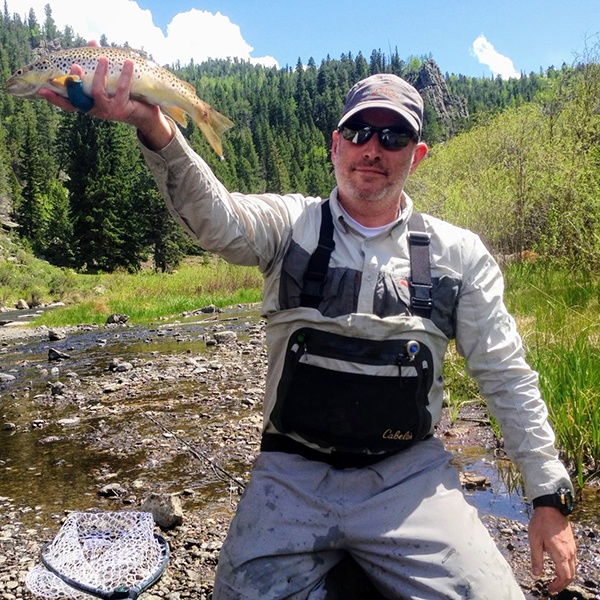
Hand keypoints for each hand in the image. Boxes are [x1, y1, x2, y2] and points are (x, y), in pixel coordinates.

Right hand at [38, 42, 173, 150]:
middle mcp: (95, 109)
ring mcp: (108, 110)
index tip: (42, 91)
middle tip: (74, 66)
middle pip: (79, 98)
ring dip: (100, 74)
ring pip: (98, 92)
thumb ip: (98, 63)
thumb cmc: (124, 95)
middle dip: (74, 82)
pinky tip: (128, 64)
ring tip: (103, 59)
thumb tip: (92, 42)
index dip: (55, 99)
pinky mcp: (122, 109)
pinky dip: (125, 76)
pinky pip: (122, 91)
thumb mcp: (109, 80)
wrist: (145, 114)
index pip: (68, 103)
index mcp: (88, 103)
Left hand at [529, 507, 576, 594]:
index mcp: (561, 554)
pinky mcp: (572, 543)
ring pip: (573, 568)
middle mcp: (570, 553)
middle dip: (562, 584)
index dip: (558, 586)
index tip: (550, 589)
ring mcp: (572, 548)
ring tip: (555, 578)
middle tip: (552, 586)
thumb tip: (535, 574)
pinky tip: (559, 565)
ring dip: (566, 576)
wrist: (551, 508)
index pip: (564, 577)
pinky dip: (568, 567)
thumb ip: (536, 559)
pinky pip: (573, 560)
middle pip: (571, 575)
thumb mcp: (534, 541)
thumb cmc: (541, 523)